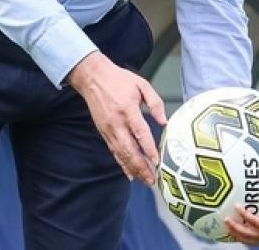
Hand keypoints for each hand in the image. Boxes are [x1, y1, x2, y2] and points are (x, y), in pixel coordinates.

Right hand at [67, 51, 166, 184]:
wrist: (93, 77)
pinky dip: (121, 164)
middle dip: (141, 166)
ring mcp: (108, 129)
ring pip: (121, 153)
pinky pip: (113, 151)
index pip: (140, 132)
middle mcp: (117, 122)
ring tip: (144, 180)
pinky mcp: (103, 132)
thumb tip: (164, 122)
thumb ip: (155, 103)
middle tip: (152, 179)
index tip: (157, 161)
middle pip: (129, 149)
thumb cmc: (119, 79)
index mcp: (128, 109)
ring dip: (133, 169)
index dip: (148, 148)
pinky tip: (129, 173)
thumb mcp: (142, 84)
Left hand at [224, 198, 258, 244]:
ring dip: (237, 234)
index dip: (244, 215)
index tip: (236, 206)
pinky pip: (251, 241)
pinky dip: (243, 238)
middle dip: (235, 227)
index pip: (254, 222)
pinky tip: (237, 233)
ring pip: (247, 240)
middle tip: (225, 219)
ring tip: (227, 228)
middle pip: (247, 234)